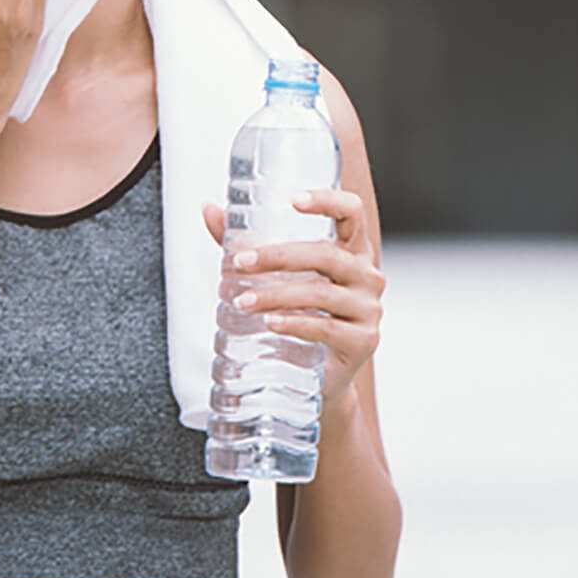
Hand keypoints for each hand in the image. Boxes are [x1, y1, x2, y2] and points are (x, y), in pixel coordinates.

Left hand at [202, 188, 384, 410]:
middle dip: (278, 256)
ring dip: (276, 294)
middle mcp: (367, 275)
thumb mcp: (279, 277)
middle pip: (326, 254)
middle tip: (239, 263)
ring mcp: (368, 309)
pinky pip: (326, 327)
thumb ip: (246, 243)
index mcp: (352, 250)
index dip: (327, 201)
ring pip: (321, 293)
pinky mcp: (363, 341)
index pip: (351, 212)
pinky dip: (295, 323)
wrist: (323, 377)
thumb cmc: (302, 315)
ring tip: (242, 301)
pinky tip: (270, 323)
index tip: (293, 201)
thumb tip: (209, 211)